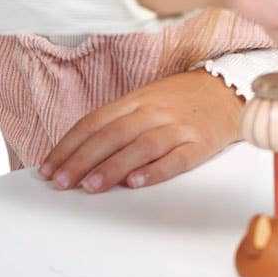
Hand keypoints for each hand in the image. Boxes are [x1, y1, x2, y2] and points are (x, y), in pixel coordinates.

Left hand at [37, 70, 243, 191]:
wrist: (229, 90)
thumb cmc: (181, 100)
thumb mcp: (146, 100)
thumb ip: (117, 123)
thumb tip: (78, 155)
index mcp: (136, 99)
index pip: (95, 121)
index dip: (69, 145)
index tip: (48, 168)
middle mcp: (154, 111)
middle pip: (113, 134)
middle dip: (83, 159)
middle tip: (62, 182)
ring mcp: (178, 126)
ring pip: (141, 146)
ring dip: (113, 166)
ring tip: (90, 186)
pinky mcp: (200, 143)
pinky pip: (175, 158)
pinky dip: (155, 171)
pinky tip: (136, 183)